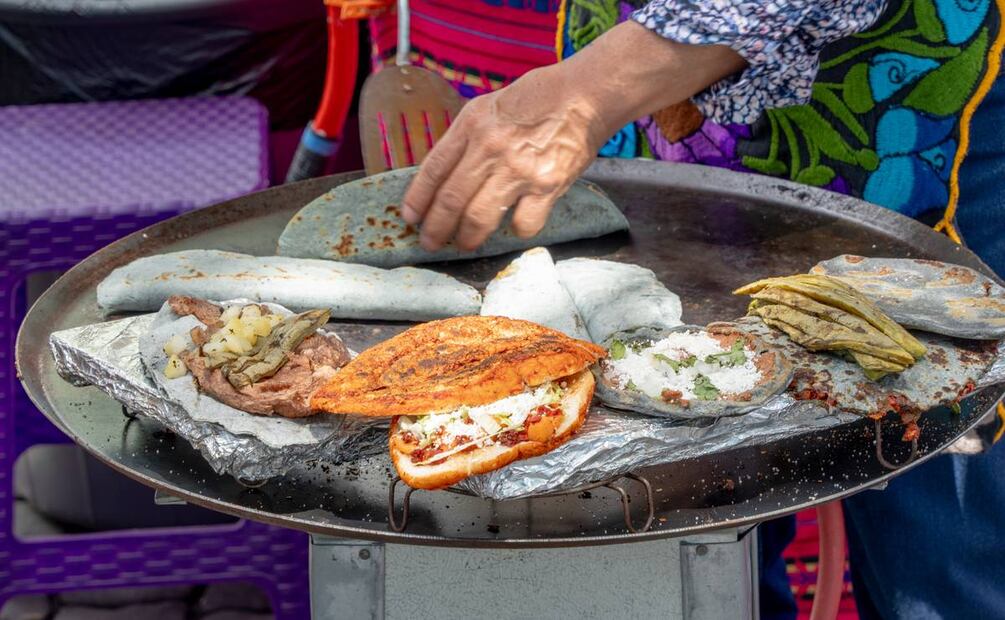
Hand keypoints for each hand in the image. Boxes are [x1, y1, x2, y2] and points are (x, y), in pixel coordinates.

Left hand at [402, 65, 605, 251]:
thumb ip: (466, 140)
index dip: (418, 198)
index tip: (411, 217)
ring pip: (479, 218)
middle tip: (431, 242)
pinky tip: (515, 225)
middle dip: (436, 229)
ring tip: (465, 244)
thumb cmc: (537, 99)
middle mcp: (490, 148)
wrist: (584, 96)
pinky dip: (516, 231)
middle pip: (451, 200)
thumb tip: (444, 178)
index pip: (433, 169)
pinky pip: (523, 225)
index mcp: (472, 125)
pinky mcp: (547, 187)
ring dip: (468, 238)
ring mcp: (519, 170)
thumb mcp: (488, 107)